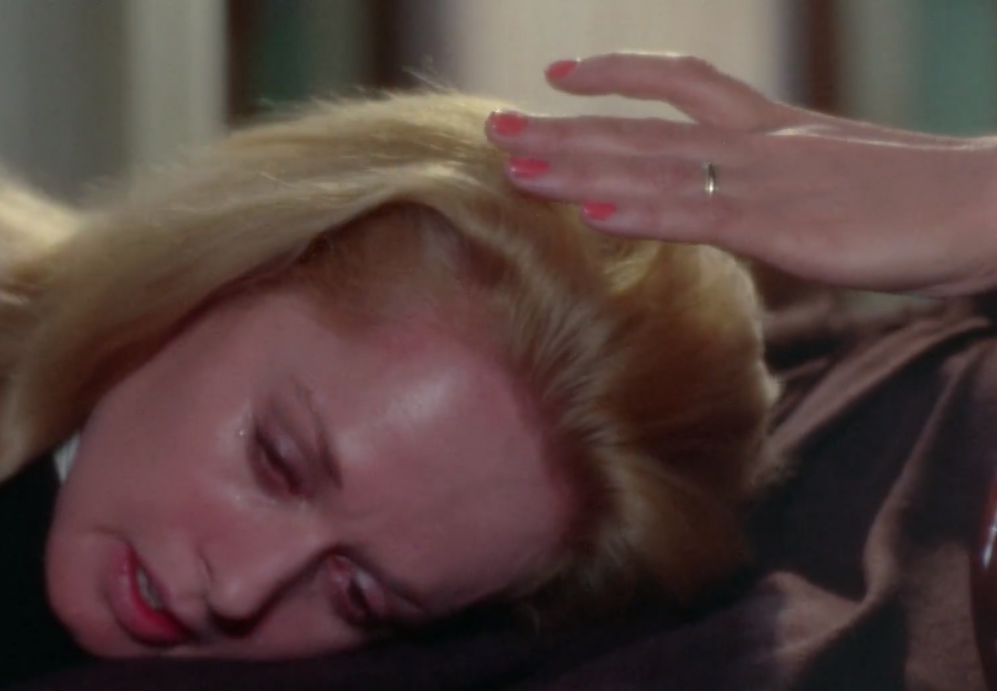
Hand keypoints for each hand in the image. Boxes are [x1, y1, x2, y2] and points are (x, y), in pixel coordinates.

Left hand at [485, 52, 996, 297]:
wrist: (992, 206)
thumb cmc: (923, 202)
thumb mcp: (836, 181)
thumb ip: (778, 188)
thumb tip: (738, 210)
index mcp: (773, 128)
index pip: (681, 83)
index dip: (616, 75)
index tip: (560, 73)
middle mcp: (758, 145)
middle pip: (643, 128)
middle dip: (564, 129)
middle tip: (494, 125)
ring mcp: (769, 183)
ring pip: (656, 169)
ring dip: (579, 169)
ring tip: (514, 166)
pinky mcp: (789, 228)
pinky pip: (702, 218)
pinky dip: (642, 214)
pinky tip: (591, 215)